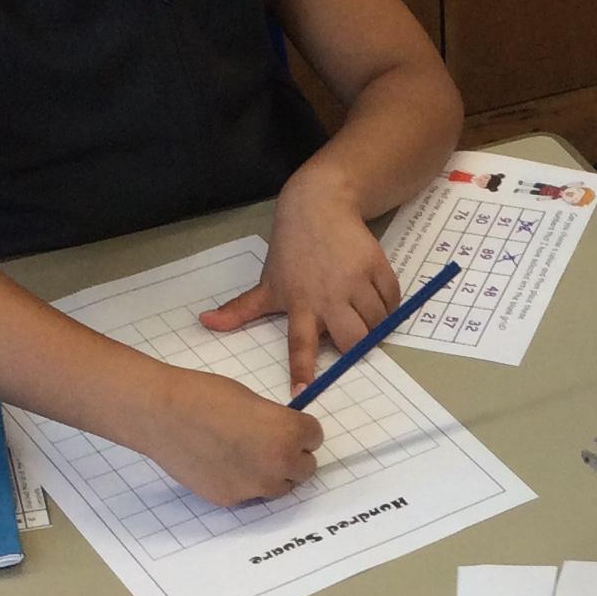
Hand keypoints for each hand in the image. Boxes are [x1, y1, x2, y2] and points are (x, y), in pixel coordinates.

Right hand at [138, 368, 322, 505]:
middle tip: (269, 444)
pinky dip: (243, 483)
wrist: (163, 414)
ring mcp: (256, 487)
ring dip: (272, 474)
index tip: (285, 426)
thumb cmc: (206, 396)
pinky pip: (250, 495)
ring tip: (246, 456)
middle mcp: (279, 464)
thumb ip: (277, 423)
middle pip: (305, 469)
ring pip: (280, 487)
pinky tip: (223, 465)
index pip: (315, 438)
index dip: (300, 430)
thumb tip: (284, 437)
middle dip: (292, 456)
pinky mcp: (231, 500)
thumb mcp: (254, 401)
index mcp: (290, 433)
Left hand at [199, 162, 400, 392]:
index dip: (302, 369)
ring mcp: (355, 280)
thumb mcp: (267, 282)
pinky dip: (388, 306)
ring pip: (377, 321)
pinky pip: (391, 300)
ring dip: (375, 326)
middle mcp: (328, 295)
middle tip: (353, 341)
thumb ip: (241, 309)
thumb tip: (205, 323)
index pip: (300, 343)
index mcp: (299, 303)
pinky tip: (375, 300)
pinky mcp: (377, 266)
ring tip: (363, 317)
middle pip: (352, 338)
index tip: (303, 391)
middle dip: (357, 347)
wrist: (319, 205)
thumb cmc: (291, 250)